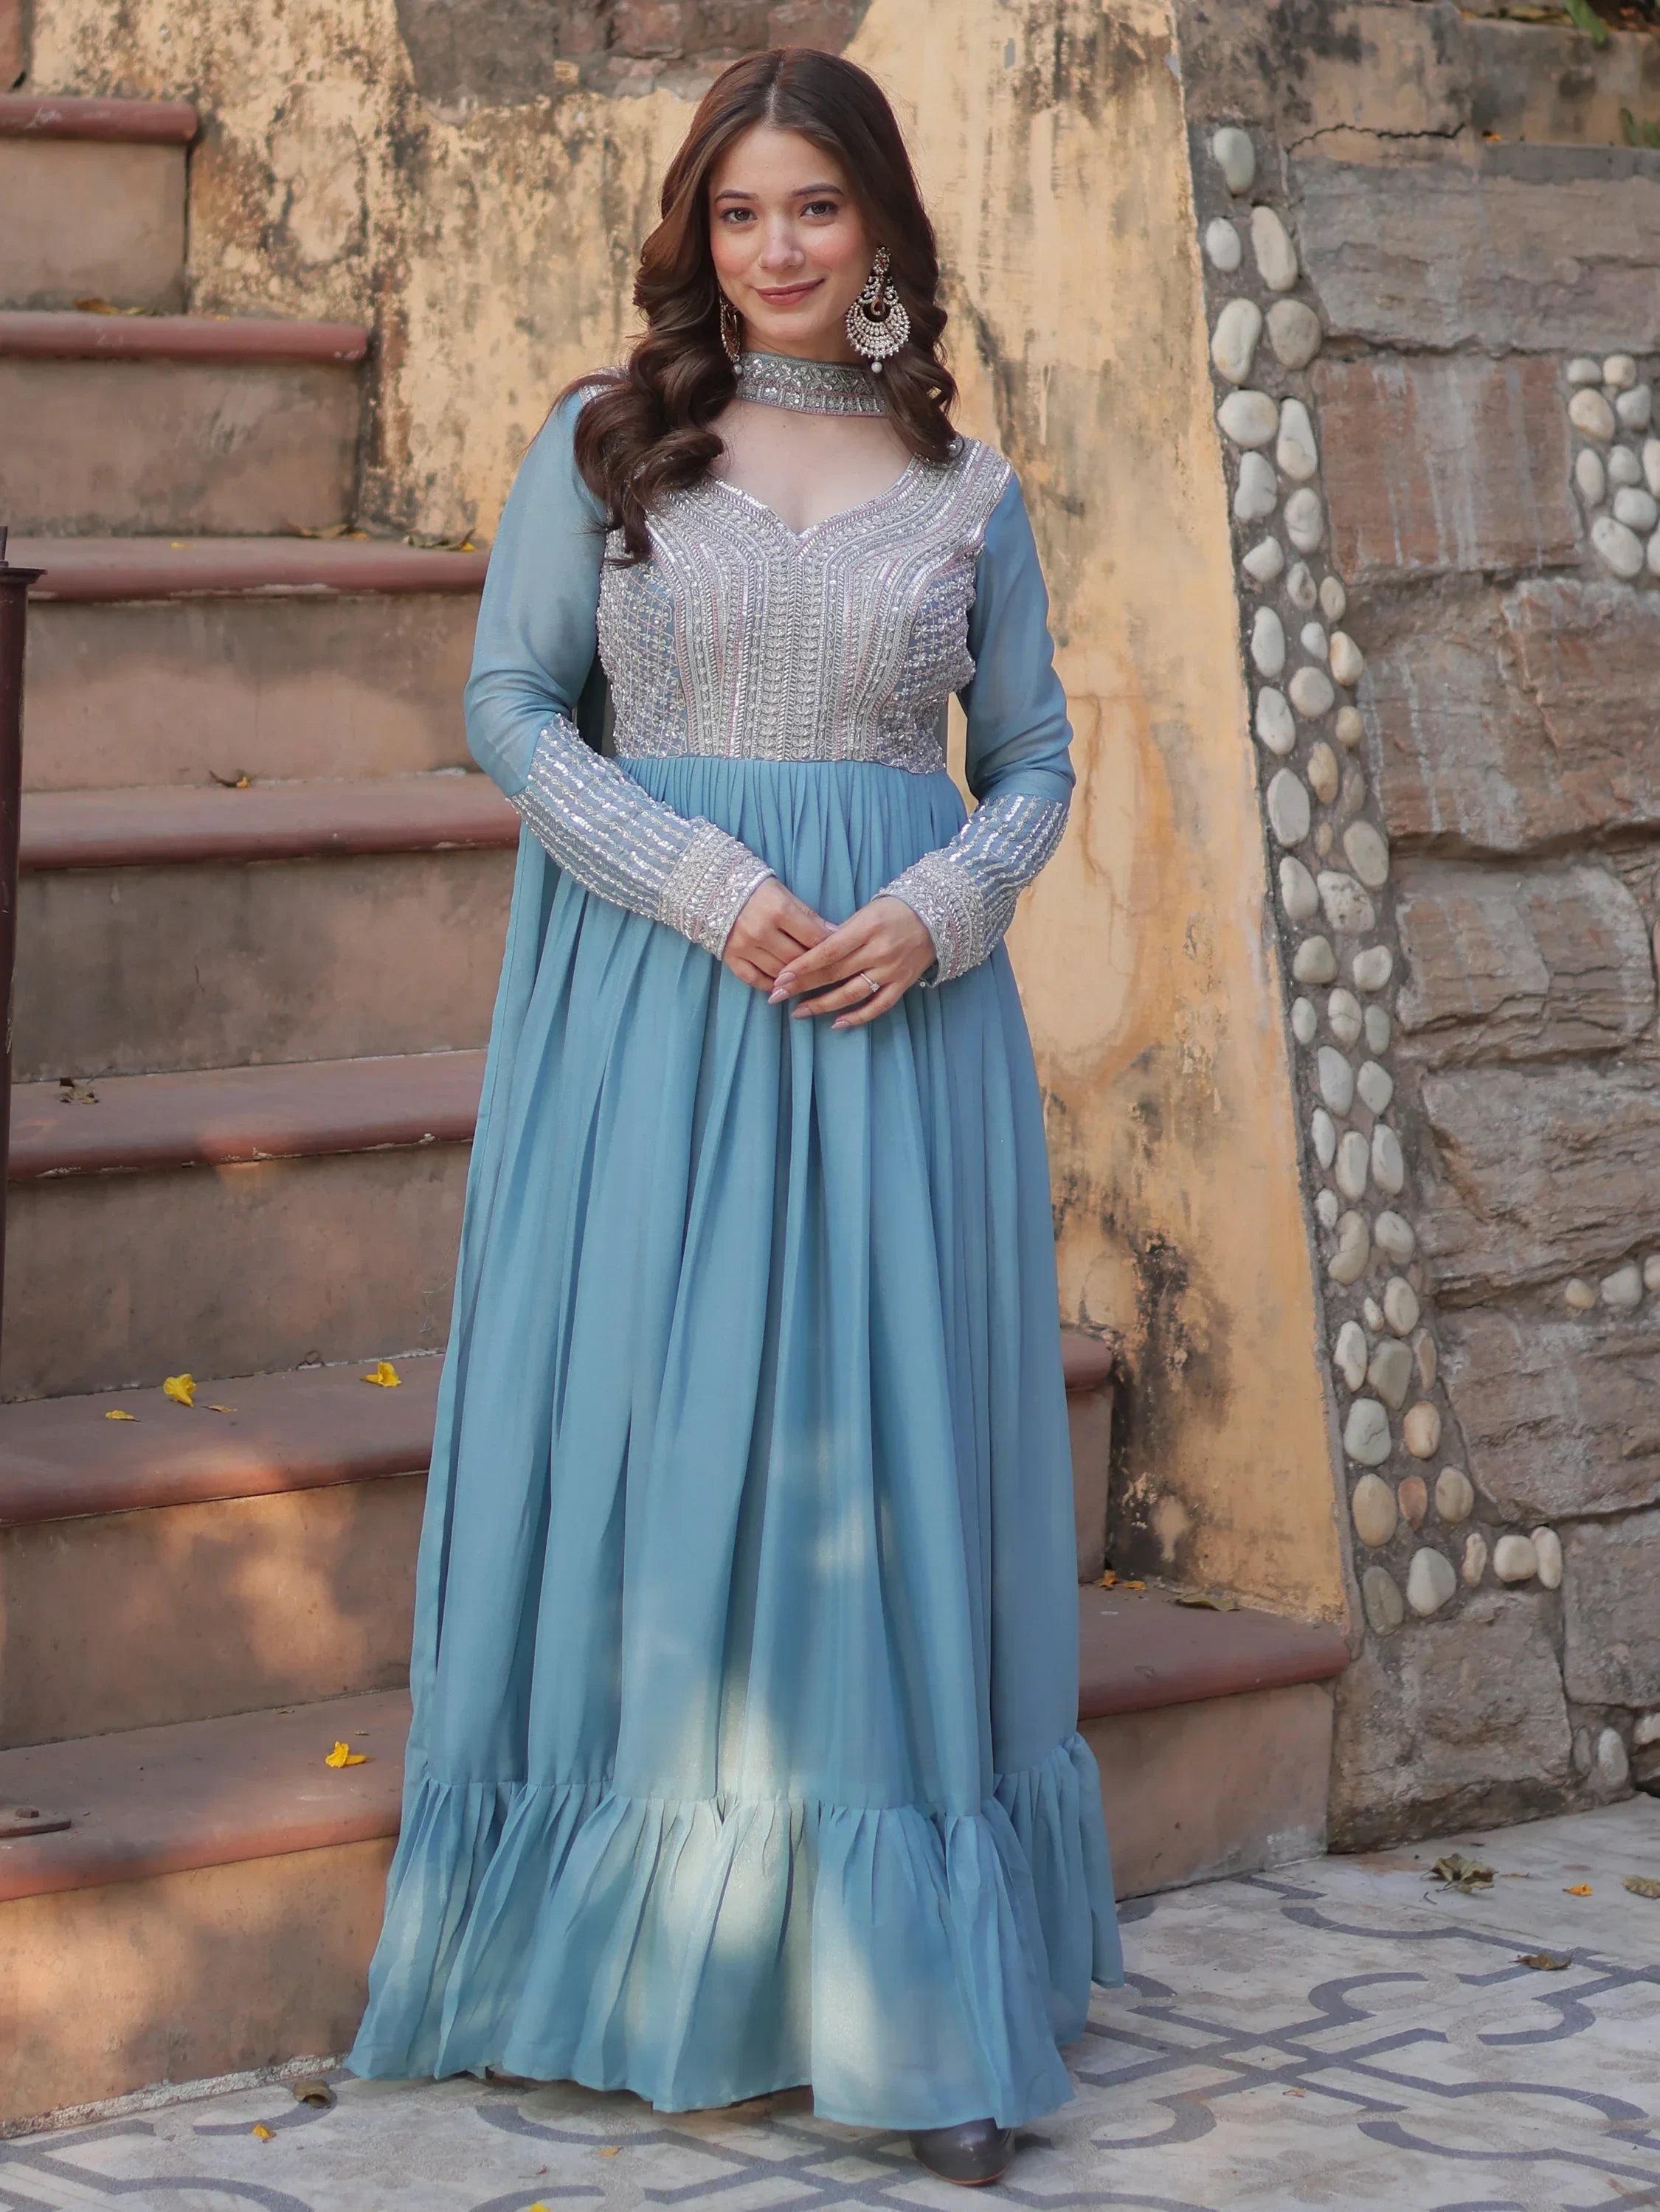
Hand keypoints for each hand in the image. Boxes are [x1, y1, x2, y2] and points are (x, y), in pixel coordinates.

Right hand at [723, 877, 830, 989]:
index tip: (840, 951)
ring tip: (805, 976)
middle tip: (825, 967)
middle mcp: (761, 931)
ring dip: (795, 977)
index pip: (814, 938)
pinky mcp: (730, 957)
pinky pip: (755, 979)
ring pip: (779, 972)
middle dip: (814, 964)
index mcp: (778, 910)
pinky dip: (771, 984)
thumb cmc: (755, 888)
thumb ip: (808, 915)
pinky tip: (781, 983)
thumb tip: (835, 933)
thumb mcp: (784, 894)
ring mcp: (744, 946)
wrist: (712, 886)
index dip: (831, 947)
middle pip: (798, 959)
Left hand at [767, 895, 935, 1028]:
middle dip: (802, 986)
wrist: (938, 916)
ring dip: (823, 1005)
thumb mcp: (866, 911)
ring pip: (852, 993)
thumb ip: (840, 934)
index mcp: (866, 928)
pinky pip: (878, 1006)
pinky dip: (858, 1017)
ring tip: (798, 1012)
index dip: (803, 966)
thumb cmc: (894, 910)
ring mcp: (891, 971)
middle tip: (776, 996)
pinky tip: (837, 1023)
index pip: (828, 951)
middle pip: (834, 973)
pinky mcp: (902, 984)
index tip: (781, 977)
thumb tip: (810, 955)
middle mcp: (879, 951)